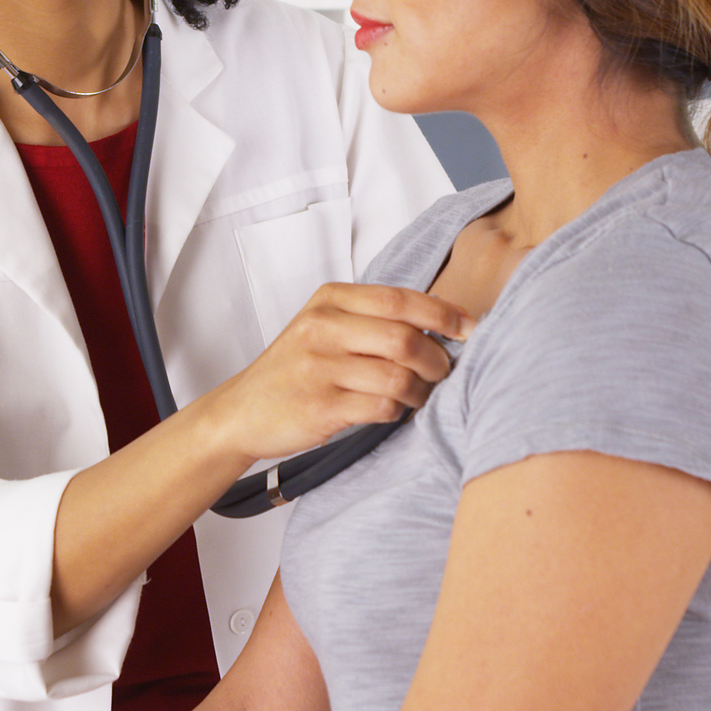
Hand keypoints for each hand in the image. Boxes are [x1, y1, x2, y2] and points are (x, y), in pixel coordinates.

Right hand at [197, 283, 473, 462]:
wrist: (242, 411)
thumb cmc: (295, 369)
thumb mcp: (324, 326)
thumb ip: (372, 318)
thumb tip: (443, 323)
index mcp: (329, 300)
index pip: (399, 299)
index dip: (443, 313)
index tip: (469, 328)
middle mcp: (322, 328)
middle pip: (405, 338)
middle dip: (437, 359)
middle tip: (444, 372)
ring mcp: (319, 367)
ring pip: (397, 376)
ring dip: (420, 390)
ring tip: (418, 395)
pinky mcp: (319, 406)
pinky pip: (381, 407)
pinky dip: (396, 411)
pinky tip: (391, 411)